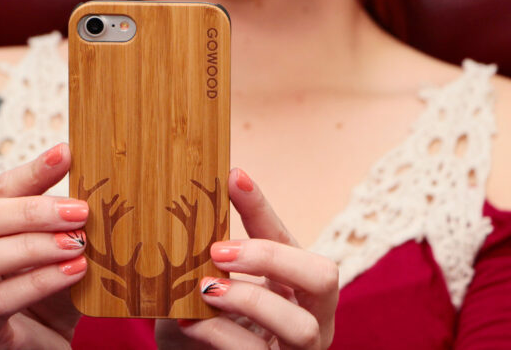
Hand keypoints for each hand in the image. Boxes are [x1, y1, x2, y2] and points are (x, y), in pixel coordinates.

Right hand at [0, 143, 87, 349]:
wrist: (44, 342)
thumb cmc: (43, 280)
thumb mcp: (46, 235)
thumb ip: (47, 200)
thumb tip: (64, 151)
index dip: (28, 173)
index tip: (66, 155)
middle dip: (28, 212)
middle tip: (79, 211)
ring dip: (32, 247)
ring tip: (77, 243)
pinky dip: (38, 282)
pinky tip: (73, 271)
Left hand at [158, 168, 338, 348]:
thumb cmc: (209, 323)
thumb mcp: (210, 283)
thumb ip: (210, 252)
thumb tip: (188, 194)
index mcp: (295, 282)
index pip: (285, 236)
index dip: (261, 207)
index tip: (232, 177)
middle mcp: (310, 315)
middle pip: (323, 276)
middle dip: (270, 257)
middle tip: (218, 251)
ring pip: (300, 324)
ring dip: (248, 299)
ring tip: (205, 289)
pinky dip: (223, 334)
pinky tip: (189, 323)